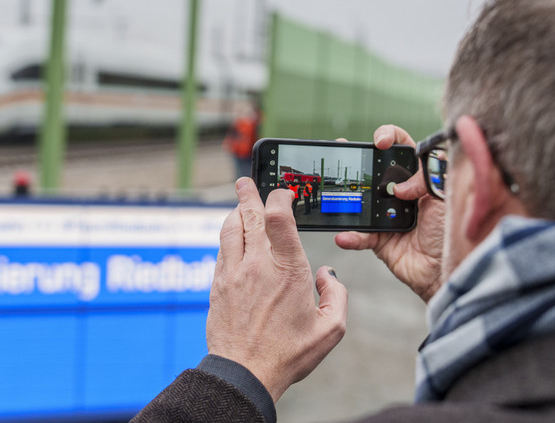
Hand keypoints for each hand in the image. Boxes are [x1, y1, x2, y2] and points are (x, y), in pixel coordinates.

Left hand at [207, 178, 347, 402]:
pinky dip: (228, 235)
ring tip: (240, 201)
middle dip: (249, 193)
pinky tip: (233, 235)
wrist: (244, 372)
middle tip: (247, 181)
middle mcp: (257, 265)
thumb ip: (336, 295)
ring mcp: (233, 273)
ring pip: (231, 228)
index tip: (284, 193)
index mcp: (288, 270)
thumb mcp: (331, 328)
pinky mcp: (218, 284)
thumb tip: (327, 275)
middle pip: (249, 214)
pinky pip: (221, 249)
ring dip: (236, 210)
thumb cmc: (288, 354)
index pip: (278, 218)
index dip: (280, 197)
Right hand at [334, 125, 445, 301]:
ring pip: (362, 200)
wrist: (449, 272)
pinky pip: (360, 235)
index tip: (380, 141)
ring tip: (333, 190)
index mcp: (421, 177)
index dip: (390, 136)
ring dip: (347, 196)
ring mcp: (388, 216)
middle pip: (376, 169)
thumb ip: (426, 179)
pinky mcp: (379, 239)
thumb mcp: (447, 196)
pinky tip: (345, 234)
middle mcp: (403, 193)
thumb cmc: (455, 232)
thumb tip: (398, 186)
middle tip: (346, 153)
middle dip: (359, 160)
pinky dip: (351, 235)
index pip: (404, 147)